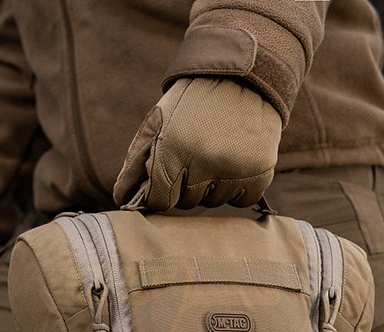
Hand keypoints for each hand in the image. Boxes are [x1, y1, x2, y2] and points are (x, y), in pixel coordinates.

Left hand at [113, 76, 281, 211]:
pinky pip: (243, 200)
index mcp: (172, 150)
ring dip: (214, 186)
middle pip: (188, 203)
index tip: (170, 174)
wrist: (240, 76)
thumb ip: (135, 164)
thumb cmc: (190, 104)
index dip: (163, 190)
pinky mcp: (260, 172)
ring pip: (215, 202)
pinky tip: (237, 161)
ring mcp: (234, 169)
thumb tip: (122, 199)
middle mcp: (203, 163)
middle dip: (188, 185)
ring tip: (218, 152)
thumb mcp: (156, 124)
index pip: (161, 201)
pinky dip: (239, 187)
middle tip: (197, 154)